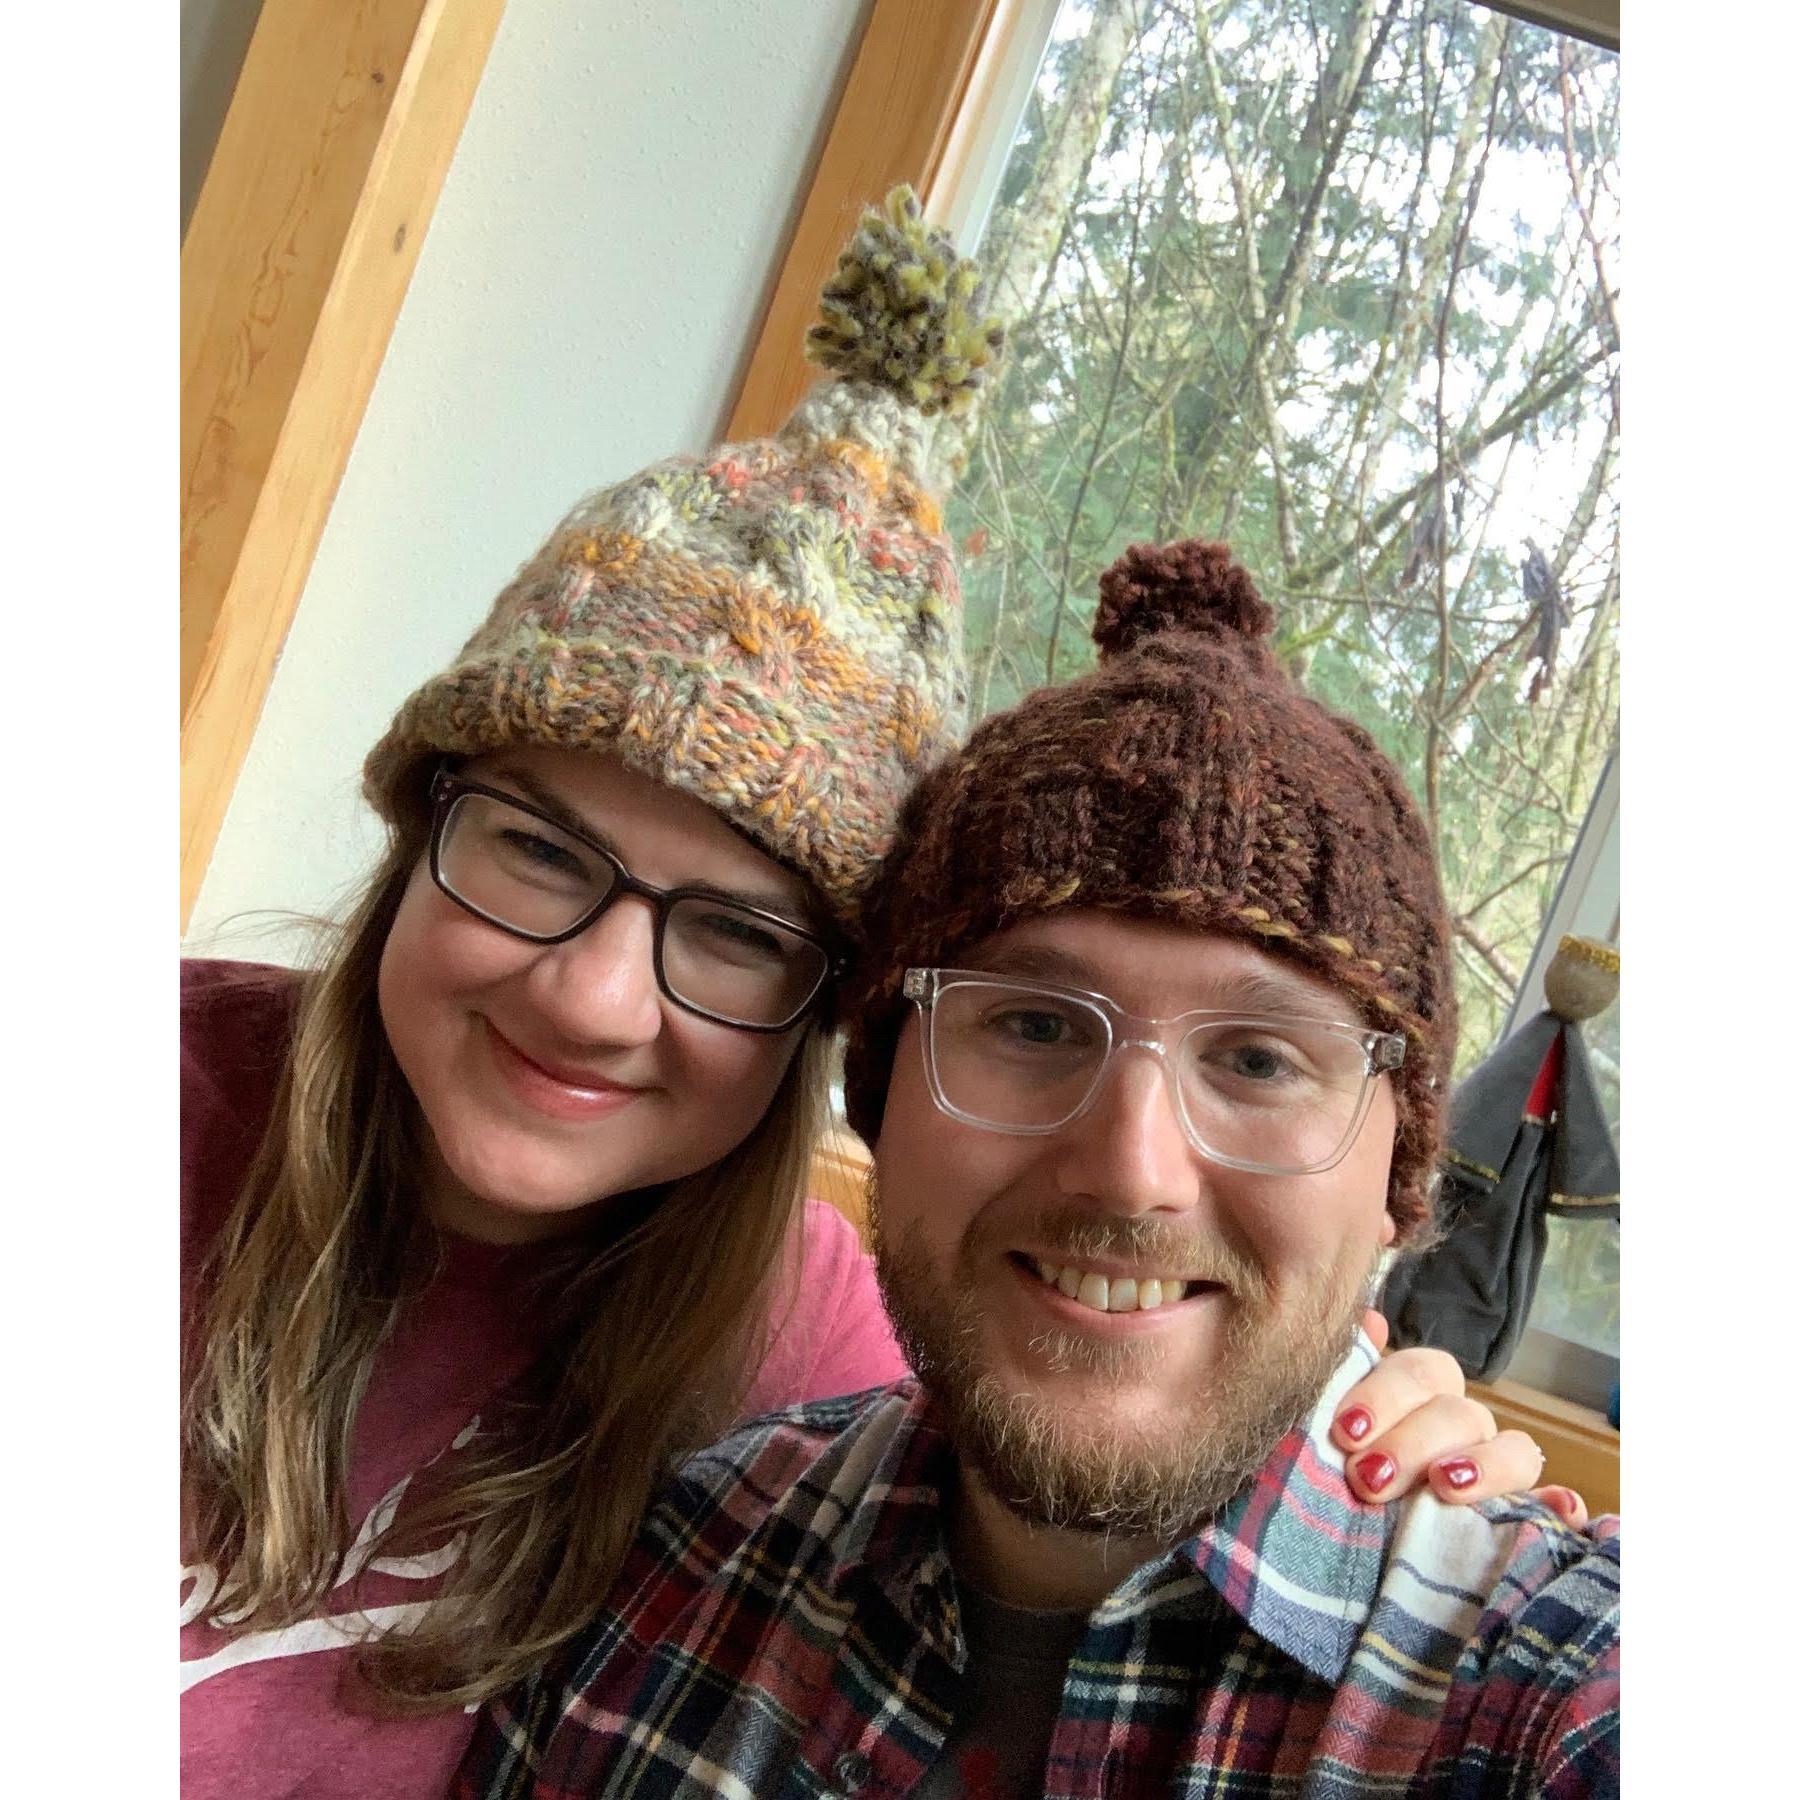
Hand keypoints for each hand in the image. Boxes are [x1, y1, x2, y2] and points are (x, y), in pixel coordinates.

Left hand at [1338, 1311, 1588, 1525]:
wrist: (1335, 1545)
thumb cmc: (1331, 1474)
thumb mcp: (1326, 1426)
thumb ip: (1341, 1373)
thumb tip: (1368, 1322)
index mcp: (1418, 1395)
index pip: (1421, 1373)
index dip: (1385, 1395)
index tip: (1347, 1431)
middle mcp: (1462, 1427)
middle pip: (1459, 1414)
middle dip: (1412, 1443)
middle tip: (1368, 1478)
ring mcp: (1494, 1472)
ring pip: (1514, 1451)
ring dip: (1484, 1466)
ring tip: (1445, 1486)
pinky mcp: (1517, 1521)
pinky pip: (1551, 1509)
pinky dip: (1558, 1507)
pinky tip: (1561, 1509)